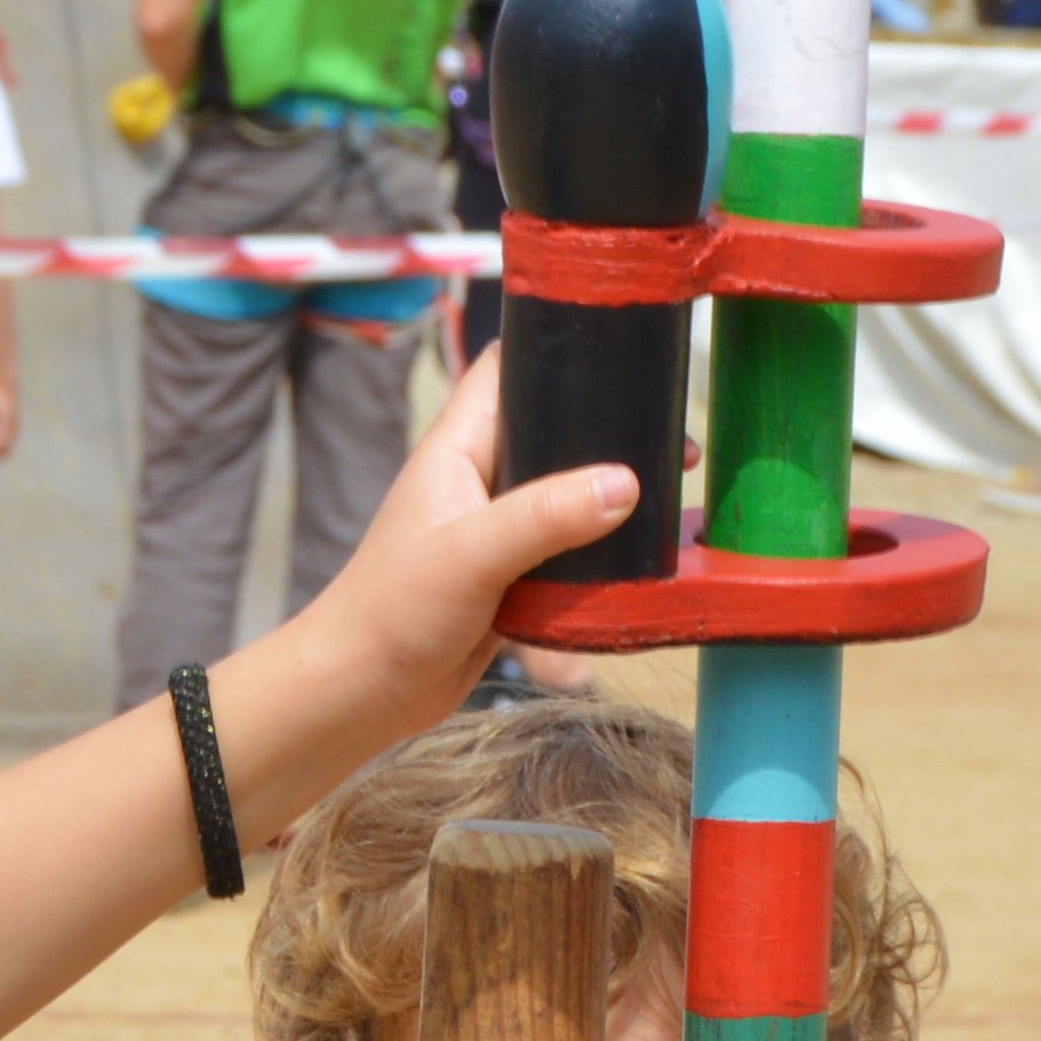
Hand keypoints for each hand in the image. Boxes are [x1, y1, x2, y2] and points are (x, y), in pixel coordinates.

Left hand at [285, 352, 641, 720]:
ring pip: (568, 494)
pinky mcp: (513, 575)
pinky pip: (569, 550)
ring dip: (613, 497)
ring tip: (677, 487)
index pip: (508, 369)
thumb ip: (545, 517)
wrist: (363, 693)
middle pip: (553, 431)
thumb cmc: (393, 612)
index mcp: (459, 447)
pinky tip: (649, 552)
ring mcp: (498, 528)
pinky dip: (603, 551)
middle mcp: (480, 479)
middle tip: (674, 436)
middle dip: (609, 431)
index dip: (558, 350)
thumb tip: (624, 483)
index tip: (624, 347)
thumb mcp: (472, 556)